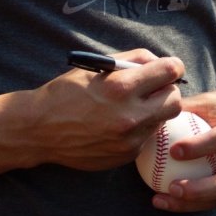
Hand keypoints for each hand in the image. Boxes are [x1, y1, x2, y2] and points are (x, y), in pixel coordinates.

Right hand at [26, 49, 183, 172]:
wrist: (40, 130)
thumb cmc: (66, 92)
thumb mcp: (96, 67)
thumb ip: (132, 60)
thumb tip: (159, 62)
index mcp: (121, 87)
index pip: (170, 72)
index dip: (172, 67)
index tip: (169, 68)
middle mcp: (129, 116)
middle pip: (175, 101)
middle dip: (168, 91)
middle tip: (154, 89)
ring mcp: (129, 139)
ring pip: (162, 121)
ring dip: (154, 111)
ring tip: (131, 107)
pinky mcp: (126, 155)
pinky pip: (146, 137)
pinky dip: (140, 129)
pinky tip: (118, 125)